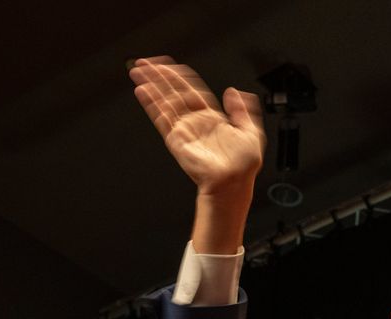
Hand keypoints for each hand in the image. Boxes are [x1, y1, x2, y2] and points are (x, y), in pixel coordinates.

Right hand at [129, 58, 264, 196]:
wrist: (234, 183)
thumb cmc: (243, 166)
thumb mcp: (251, 131)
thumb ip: (242, 109)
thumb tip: (234, 91)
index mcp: (212, 119)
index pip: (191, 90)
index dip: (179, 76)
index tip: (169, 65)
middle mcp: (196, 123)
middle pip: (173, 92)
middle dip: (159, 76)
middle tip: (146, 63)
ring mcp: (184, 131)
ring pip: (164, 101)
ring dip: (151, 85)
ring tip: (139, 70)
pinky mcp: (176, 140)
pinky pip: (161, 118)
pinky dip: (151, 103)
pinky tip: (143, 90)